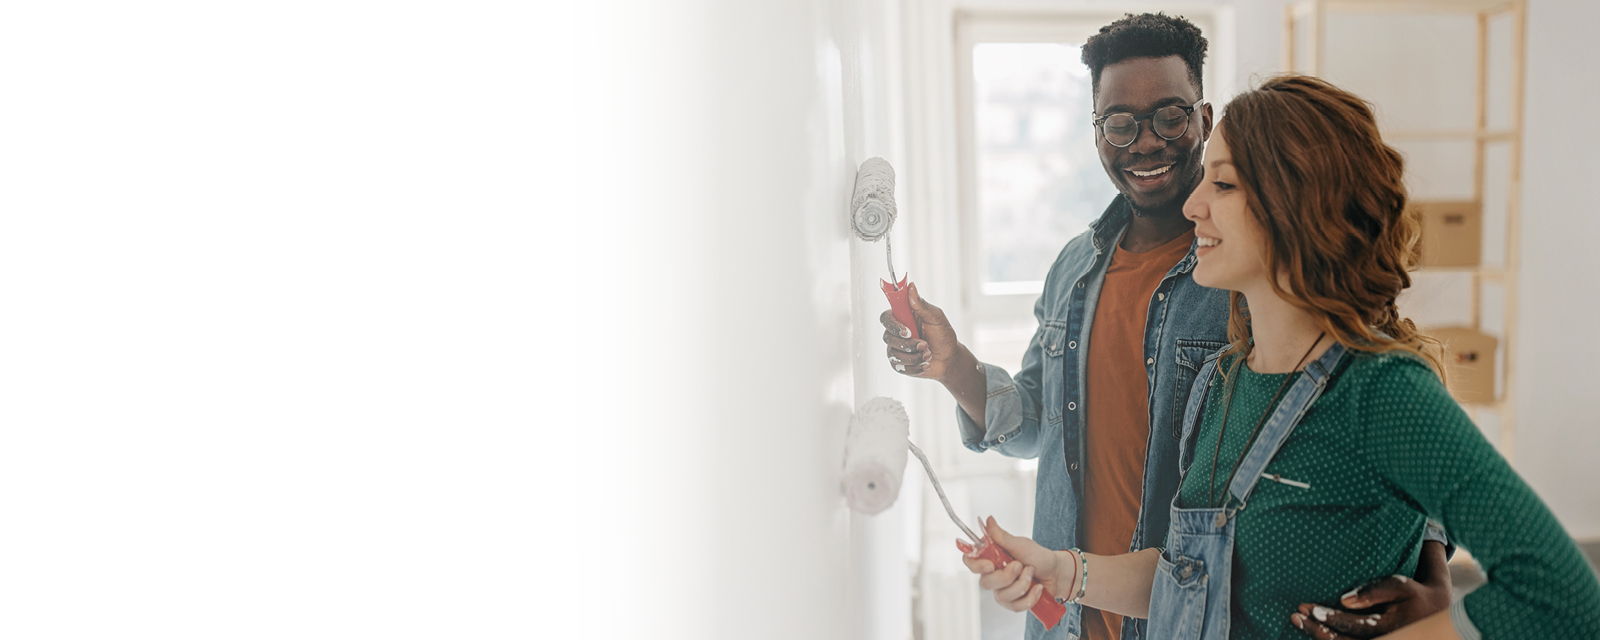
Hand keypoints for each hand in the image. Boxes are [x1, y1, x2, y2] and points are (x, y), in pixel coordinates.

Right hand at [881, 283, 959, 380]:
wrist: (949, 359)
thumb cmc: (943, 335)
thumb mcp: (936, 318)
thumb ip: (921, 304)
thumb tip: (910, 286)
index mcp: (903, 318)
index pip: (886, 317)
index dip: (892, 324)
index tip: (907, 331)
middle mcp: (896, 333)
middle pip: (887, 337)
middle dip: (908, 344)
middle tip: (924, 344)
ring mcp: (896, 349)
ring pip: (894, 354)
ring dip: (914, 356)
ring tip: (928, 354)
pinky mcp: (899, 364)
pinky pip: (899, 367)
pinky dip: (915, 366)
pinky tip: (926, 363)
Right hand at [957, 517, 1064, 612]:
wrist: (1056, 573)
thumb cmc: (1038, 556)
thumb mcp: (1020, 544)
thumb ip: (1001, 536)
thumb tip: (988, 520)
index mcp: (991, 559)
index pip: (971, 562)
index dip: (975, 565)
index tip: (990, 565)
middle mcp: (993, 576)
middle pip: (986, 582)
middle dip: (1007, 576)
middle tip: (1021, 565)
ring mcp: (1002, 591)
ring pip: (1003, 596)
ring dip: (1023, 584)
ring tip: (1032, 574)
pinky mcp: (1013, 604)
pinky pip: (1016, 606)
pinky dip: (1030, 597)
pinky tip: (1038, 588)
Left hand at [1290, 574, 1452, 638]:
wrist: (1439, 615)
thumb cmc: (1416, 594)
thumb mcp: (1401, 587)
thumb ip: (1375, 591)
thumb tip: (1344, 599)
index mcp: (1391, 629)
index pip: (1354, 627)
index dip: (1329, 618)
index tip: (1307, 608)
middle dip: (1316, 631)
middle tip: (1295, 616)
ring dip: (1319, 636)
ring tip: (1298, 621)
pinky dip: (1330, 639)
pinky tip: (1313, 630)